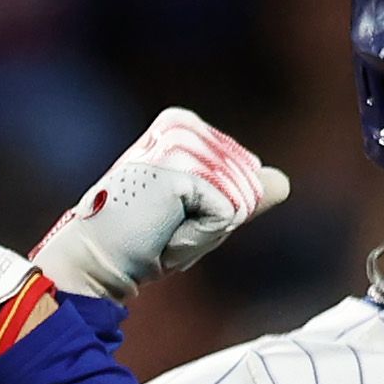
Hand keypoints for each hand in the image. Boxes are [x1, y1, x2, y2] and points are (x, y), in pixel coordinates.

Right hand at [34, 108, 289, 300]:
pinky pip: (228, 213)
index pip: (248, 172)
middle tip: (167, 225)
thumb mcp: (202, 215)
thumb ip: (243, 195)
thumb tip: (283, 182)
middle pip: (250, 183)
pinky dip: (203, 235)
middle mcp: (183, 125)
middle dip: (218, 219)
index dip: (220, 209)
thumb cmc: (144, 241)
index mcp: (184, 125)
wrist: (99, 259)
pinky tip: (165, 230)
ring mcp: (180, 145)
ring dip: (207, 229)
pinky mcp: (180, 170)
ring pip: (241, 200)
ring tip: (164, 228)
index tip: (173, 214)